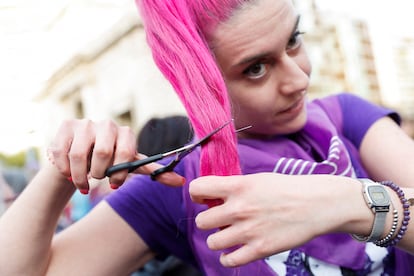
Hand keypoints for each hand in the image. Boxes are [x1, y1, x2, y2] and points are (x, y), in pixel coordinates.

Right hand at [47, 119, 184, 192]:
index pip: (127, 153)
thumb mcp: (132, 167)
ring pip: (79, 155)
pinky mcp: (66, 126)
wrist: (80, 159)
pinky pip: (61, 153)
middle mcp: (107, 124)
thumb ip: (155, 173)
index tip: (114, 185)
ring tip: (82, 180)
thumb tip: (182, 182)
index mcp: (127, 133)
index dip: (119, 174)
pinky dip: (64, 170)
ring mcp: (85, 123)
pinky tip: (68, 172)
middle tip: (97, 178)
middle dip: (98, 173)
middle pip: (102, 153)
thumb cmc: (110, 163)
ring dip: (79, 176)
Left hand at [189, 173, 346, 266]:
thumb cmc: (288, 188)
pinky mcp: (259, 249)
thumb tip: (212, 195)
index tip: (203, 198)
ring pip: (212, 242)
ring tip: (229, 234)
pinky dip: (228, 257)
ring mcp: (248, 231)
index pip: (198, 188)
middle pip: (201, 221)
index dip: (197, 194)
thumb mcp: (257, 179)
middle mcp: (239, 209)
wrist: (316, 204)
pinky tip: (233, 250)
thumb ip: (233, 187)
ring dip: (218, 239)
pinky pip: (229, 260)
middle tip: (220, 219)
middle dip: (208, 220)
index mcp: (238, 186)